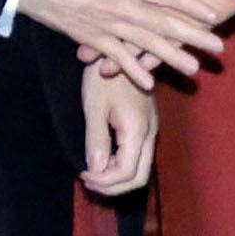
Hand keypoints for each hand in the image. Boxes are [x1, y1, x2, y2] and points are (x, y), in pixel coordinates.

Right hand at [15, 0, 226, 89]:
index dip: (188, 4)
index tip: (210, 14)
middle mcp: (118, 3)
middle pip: (161, 23)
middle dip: (190, 37)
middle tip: (216, 52)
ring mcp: (104, 22)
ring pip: (143, 42)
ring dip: (169, 57)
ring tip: (192, 70)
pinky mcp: (88, 35)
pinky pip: (114, 54)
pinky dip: (130, 68)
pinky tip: (148, 82)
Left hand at [81, 66, 157, 193]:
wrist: (120, 49)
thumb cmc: (103, 74)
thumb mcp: (94, 106)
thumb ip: (96, 139)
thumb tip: (96, 169)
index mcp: (138, 129)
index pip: (126, 172)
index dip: (105, 181)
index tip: (83, 175)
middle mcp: (151, 132)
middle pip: (139, 177)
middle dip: (113, 186)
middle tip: (87, 180)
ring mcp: (152, 129)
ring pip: (141, 168)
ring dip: (117, 177)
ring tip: (92, 171)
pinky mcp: (147, 124)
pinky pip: (139, 155)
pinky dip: (121, 164)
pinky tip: (104, 157)